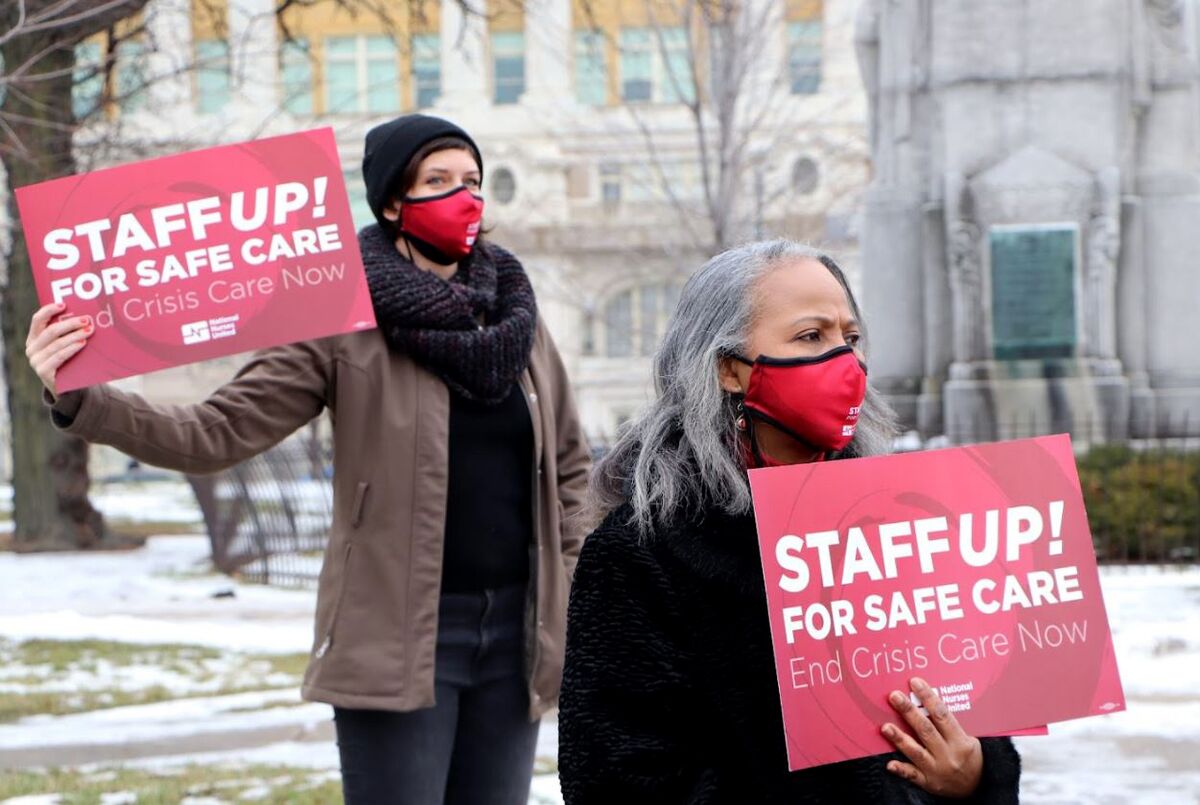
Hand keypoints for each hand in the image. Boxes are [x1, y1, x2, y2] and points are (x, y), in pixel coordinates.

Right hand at [25, 303, 90, 396]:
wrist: (68, 387)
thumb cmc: (69, 361)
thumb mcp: (65, 345)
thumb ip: (68, 333)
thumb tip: (86, 317)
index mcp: (34, 338)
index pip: (37, 320)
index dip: (49, 310)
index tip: (64, 305)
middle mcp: (32, 348)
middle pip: (50, 331)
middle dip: (70, 324)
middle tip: (86, 320)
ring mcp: (35, 361)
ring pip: (56, 343)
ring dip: (74, 335)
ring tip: (89, 331)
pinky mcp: (43, 372)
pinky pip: (59, 356)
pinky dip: (72, 348)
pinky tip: (82, 343)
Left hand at [881, 677, 982, 797]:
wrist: (978, 788)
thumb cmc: (969, 757)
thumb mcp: (969, 740)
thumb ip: (950, 725)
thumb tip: (928, 700)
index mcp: (960, 741)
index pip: (942, 715)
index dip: (928, 697)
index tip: (915, 682)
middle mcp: (948, 755)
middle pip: (926, 730)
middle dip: (909, 711)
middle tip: (894, 696)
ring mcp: (937, 770)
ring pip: (916, 752)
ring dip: (900, 738)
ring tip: (885, 726)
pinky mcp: (928, 782)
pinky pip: (912, 775)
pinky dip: (901, 769)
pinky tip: (889, 763)